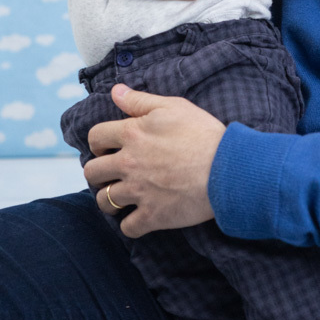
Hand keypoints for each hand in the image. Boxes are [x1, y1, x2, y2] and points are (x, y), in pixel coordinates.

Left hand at [83, 84, 224, 237]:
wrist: (227, 168)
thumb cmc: (203, 133)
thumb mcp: (173, 107)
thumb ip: (140, 100)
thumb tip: (115, 91)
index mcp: (131, 134)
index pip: (95, 137)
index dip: (98, 142)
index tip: (108, 148)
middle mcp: (128, 164)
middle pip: (92, 172)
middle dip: (98, 172)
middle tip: (112, 174)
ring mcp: (139, 192)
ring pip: (104, 202)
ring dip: (109, 200)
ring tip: (121, 197)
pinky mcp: (152, 216)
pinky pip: (127, 227)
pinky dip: (130, 224)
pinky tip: (138, 217)